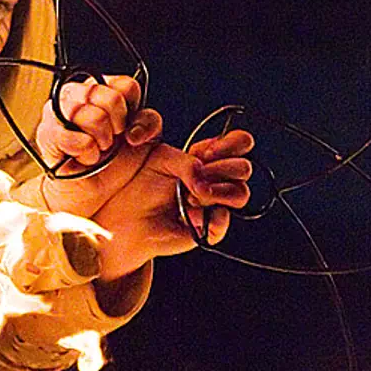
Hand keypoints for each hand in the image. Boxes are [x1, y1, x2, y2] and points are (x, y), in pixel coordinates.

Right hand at [34, 75, 161, 217]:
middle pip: (111, 98)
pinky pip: (76, 138)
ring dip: (102, 140)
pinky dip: (86, 153)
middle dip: (118, 126)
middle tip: (111, 141)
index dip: (133, 111)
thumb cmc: (117, 167)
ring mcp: (61, 113)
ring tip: (98, 149)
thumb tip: (153, 135)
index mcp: (106, 91)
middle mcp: (81, 96)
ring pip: (93, 116)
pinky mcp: (48, 134)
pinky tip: (84, 158)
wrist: (94, 198)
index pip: (126, 86)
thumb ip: (153, 129)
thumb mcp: (147, 146)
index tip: (130, 131)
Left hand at [93, 129, 254, 282]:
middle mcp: (215, 179)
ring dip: (217, 192)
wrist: (126, 215)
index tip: (205, 152)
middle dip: (221, 169)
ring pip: (240, 194)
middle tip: (194, 178)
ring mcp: (214, 203)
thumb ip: (188, 163)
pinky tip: (190, 215)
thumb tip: (205, 182)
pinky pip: (224, 222)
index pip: (240, 143)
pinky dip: (210, 217)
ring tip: (190, 197)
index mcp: (207, 158)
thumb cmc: (141, 183)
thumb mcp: (162, 158)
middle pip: (244, 168)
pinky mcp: (208, 227)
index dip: (231, 144)